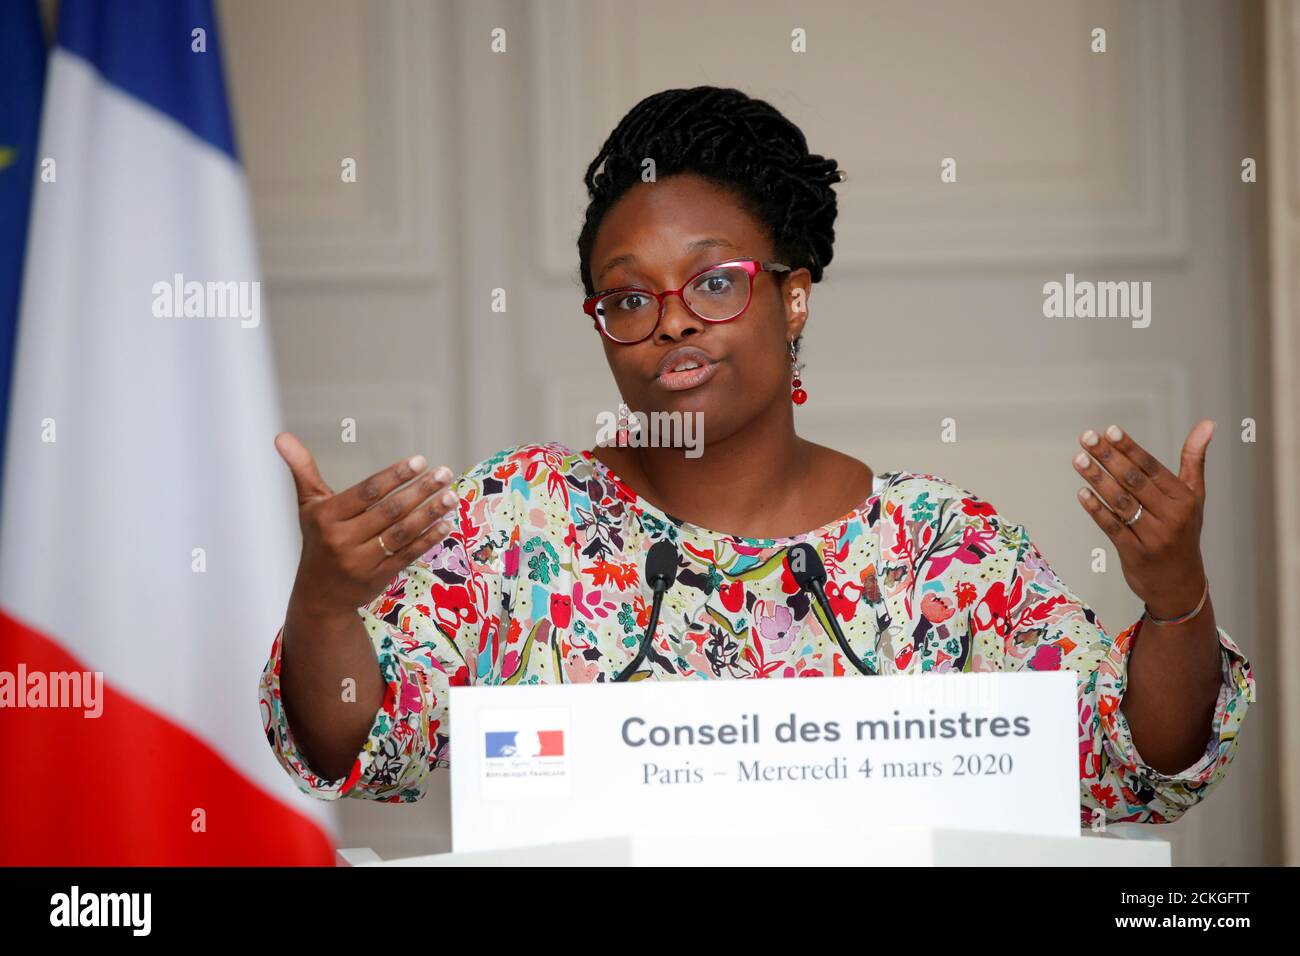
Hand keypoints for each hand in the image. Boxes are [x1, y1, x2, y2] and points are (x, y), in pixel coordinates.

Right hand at [274, 432, 459, 620]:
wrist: (318, 596)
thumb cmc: (317, 540)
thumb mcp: (309, 506)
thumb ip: (302, 470)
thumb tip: (282, 437)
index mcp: (326, 517)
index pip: (367, 492)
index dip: (395, 475)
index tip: (420, 461)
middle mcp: (342, 539)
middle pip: (389, 511)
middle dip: (420, 490)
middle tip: (445, 473)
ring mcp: (361, 561)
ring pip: (402, 532)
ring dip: (430, 513)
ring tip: (451, 495)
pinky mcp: (377, 578)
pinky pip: (407, 554)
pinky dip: (428, 539)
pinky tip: (446, 523)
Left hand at [1071, 420, 1212, 619]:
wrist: (1180, 585)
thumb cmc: (1183, 532)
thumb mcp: (1194, 497)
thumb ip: (1194, 460)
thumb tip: (1207, 424)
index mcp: (1183, 499)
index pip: (1152, 468)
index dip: (1130, 448)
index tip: (1109, 430)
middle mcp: (1171, 516)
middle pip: (1134, 481)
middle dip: (1108, 457)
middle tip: (1086, 438)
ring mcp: (1152, 536)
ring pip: (1121, 502)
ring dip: (1097, 479)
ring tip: (1078, 459)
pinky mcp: (1134, 553)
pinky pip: (1112, 527)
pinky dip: (1096, 509)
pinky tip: (1081, 493)